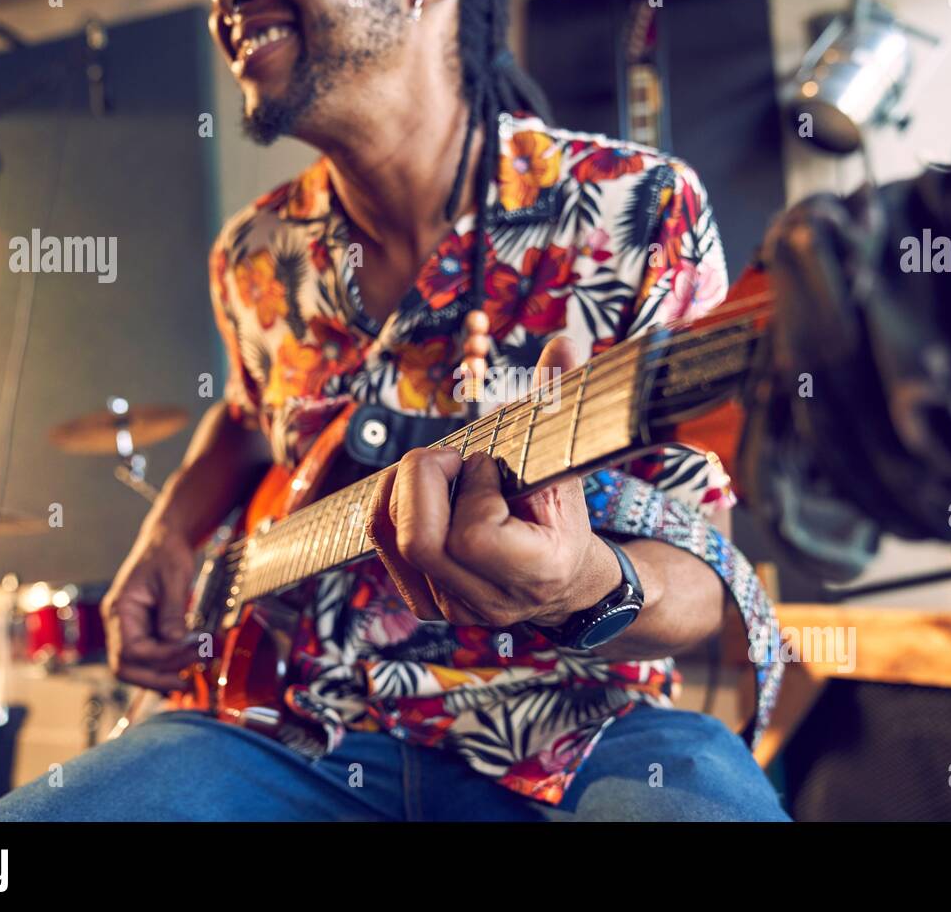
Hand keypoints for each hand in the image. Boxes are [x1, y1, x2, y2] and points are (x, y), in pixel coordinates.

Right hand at [101, 521, 201, 690]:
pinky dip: (166, 666)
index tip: (190, 651)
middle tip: (187, 682)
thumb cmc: (167, 554)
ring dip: (162, 676)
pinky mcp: (143, 631)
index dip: (161, 657)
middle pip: (126, 667)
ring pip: (136, 668)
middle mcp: (119, 623)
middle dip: (156, 678)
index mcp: (120, 609)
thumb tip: (176, 642)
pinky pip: (149, 658)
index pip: (132, 649)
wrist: (166, 541)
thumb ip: (173, 612)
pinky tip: (188, 665)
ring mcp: (129, 628)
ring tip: (192, 675)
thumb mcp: (174, 579)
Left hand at [365, 337, 621, 628]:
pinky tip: (421, 487)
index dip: (475, 486)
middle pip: (422, 541)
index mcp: (535, 572)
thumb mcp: (568, 463)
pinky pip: (383, 542)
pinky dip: (393, 501)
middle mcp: (488, 601)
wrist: (562, 583)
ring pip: (395, 538)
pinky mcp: (424, 601)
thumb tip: (562, 343)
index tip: (491, 465)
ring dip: (404, 487)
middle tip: (448, 456)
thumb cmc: (562, 518)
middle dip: (423, 481)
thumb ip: (559, 405)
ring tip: (438, 468)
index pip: (474, 535)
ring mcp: (453, 607)